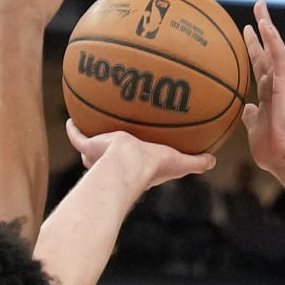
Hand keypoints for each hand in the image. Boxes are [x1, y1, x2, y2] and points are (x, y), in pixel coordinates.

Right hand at [65, 122, 215, 195]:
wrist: (127, 165)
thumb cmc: (151, 167)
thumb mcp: (178, 162)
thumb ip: (195, 162)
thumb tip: (214, 160)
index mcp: (135, 165)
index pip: (134, 161)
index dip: (137, 155)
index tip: (140, 146)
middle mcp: (115, 162)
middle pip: (111, 155)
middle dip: (111, 146)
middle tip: (115, 132)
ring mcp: (99, 155)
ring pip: (92, 147)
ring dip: (93, 137)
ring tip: (93, 120)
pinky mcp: (88, 146)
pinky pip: (77, 137)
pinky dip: (73, 128)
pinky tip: (71, 117)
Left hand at [241, 0, 284, 186]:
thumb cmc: (271, 150)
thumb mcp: (254, 130)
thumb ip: (251, 117)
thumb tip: (245, 109)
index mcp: (268, 93)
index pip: (259, 65)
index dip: (253, 48)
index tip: (246, 32)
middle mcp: (276, 83)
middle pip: (266, 50)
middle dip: (261, 29)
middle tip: (257, 7)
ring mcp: (282, 82)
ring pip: (274, 47)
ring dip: (267, 25)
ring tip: (260, 6)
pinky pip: (279, 57)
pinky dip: (272, 40)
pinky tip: (264, 24)